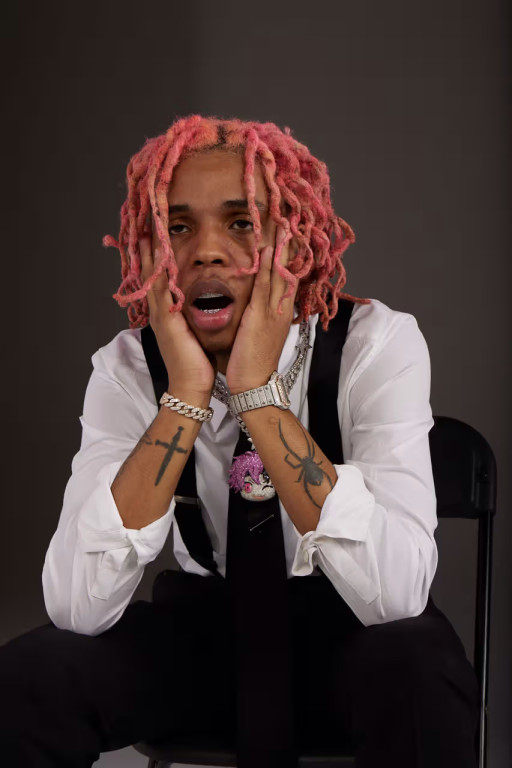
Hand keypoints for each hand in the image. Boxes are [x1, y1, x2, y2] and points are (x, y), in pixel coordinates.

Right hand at [140, 235, 214, 400]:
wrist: (190, 387)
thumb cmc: (196, 364)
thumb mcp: (194, 334)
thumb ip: (195, 317)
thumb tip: (205, 303)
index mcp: (167, 314)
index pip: (159, 278)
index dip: (157, 255)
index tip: (157, 233)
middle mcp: (159, 311)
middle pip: (150, 272)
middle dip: (149, 247)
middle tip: (147, 221)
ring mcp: (160, 315)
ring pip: (153, 276)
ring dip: (150, 252)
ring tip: (149, 228)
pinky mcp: (166, 320)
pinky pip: (161, 288)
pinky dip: (158, 270)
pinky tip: (160, 253)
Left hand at [226, 226, 298, 393]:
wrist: (253, 384)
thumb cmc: (252, 362)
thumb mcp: (258, 333)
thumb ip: (257, 315)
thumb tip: (253, 301)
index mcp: (280, 312)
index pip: (287, 276)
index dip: (288, 255)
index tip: (287, 233)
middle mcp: (281, 308)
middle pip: (289, 270)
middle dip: (290, 244)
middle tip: (290, 218)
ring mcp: (274, 312)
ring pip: (280, 273)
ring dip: (282, 248)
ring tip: (283, 224)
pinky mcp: (261, 317)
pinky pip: (265, 287)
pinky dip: (267, 267)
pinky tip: (267, 249)